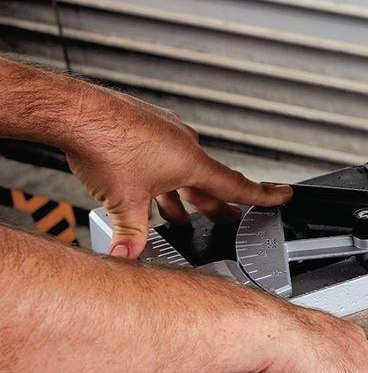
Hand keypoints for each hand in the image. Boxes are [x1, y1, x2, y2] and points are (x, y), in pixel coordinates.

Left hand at [65, 83, 291, 257]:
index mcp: (191, 164)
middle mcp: (185, 145)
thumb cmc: (105, 147)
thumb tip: (127, 259)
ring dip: (183, 192)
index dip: (264, 195)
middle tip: (227, 218)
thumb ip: (129, 235)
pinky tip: (143, 184)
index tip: (284, 194)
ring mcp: (167, 132)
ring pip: (183, 169)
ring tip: (176, 213)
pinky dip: (161, 173)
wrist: (79, 113)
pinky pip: (164, 154)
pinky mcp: (147, 125)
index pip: (237, 185)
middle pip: (209, 182)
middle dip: (216, 204)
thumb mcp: (122, 202)